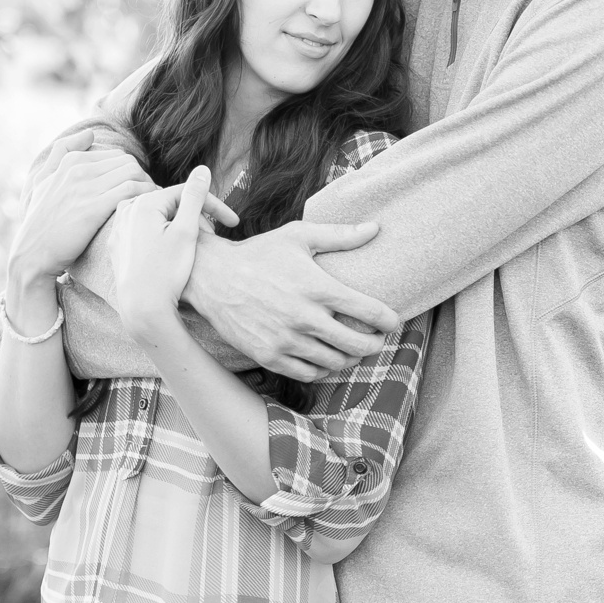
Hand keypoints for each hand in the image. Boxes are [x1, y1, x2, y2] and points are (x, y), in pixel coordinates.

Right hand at [8, 129, 156, 286]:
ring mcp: (85, 188)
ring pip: (133, 173)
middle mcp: (78, 171)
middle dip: (143, 178)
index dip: (131, 172)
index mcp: (70, 162)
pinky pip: (131, 190)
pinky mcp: (93, 208)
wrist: (32, 254)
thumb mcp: (43, 181)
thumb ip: (62, 153)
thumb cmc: (41, 221)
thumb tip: (89, 133)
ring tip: (152, 203)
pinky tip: (148, 209)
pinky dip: (146, 196)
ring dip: (148, 186)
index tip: (138, 188)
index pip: (116, 156)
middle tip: (149, 197)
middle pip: (128, 162)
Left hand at [114, 166, 213, 337]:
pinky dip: (163, 236)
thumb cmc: (166, 271)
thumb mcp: (187, 231)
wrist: (142, 307)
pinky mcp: (118, 245)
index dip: (213, 206)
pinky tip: (172, 254)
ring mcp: (119, 228)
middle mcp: (126, 210)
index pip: (186, 193)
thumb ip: (195, 197)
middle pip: (171, 205)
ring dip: (180, 226)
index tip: (234, 223)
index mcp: (143, 203)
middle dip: (196, 218)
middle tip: (214, 239)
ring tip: (196, 246)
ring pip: (159, 218)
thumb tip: (203, 169)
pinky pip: (145, 232)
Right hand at [183, 219, 402, 380]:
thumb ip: (340, 235)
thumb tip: (376, 228)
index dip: (389, 320)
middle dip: (376, 344)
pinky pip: (309, 374)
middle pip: (358, 344)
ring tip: (354, 349)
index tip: (392, 321)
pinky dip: (324, 370)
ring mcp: (286, 340)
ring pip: (335, 362)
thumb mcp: (298, 236)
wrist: (211, 277)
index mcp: (317, 288)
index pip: (370, 312)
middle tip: (377, 339)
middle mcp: (305, 317)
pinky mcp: (269, 356)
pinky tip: (327, 359)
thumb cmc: (259, 253)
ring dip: (351, 359)